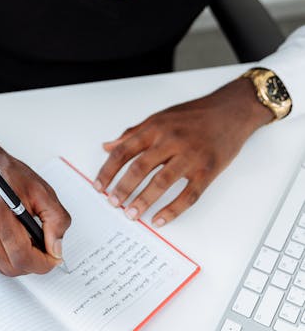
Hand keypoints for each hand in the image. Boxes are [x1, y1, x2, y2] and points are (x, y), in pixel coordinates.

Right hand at [0, 124, 70, 275]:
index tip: (54, 258)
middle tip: (46, 251)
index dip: (42, 263)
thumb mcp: (42, 190)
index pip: (20, 253)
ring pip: (2, 268)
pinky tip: (15, 239)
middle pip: (11, 266)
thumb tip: (56, 250)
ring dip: (21, 262)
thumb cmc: (10, 176)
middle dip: (33, 264)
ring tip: (31, 242)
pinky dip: (9, 257)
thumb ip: (56, 220)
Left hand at [93, 78, 272, 226]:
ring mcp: (190, 156)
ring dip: (143, 201)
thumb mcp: (160, 118)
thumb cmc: (195, 114)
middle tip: (113, 203)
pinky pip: (188, 195)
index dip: (108, 170)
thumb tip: (107, 146)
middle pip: (139, 168)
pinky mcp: (207, 170)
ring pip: (161, 183)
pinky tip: (159, 219)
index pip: (124, 151)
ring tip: (131, 214)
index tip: (99, 186)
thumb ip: (133, 133)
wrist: (231, 111)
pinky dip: (172, 210)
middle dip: (122, 189)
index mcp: (155, 127)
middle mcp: (171, 140)